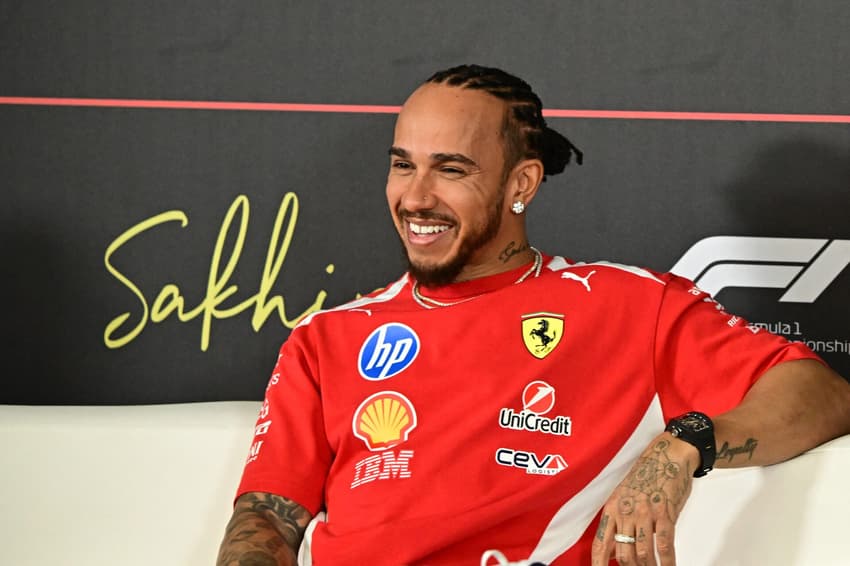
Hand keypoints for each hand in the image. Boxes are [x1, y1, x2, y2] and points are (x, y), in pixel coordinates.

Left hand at [591, 434, 697, 564]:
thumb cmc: (646, 476)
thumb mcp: (623, 496)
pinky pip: (664, 545)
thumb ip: (618, 522)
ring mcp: (645, 514)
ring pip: (642, 554)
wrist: (667, 456)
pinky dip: (666, 562)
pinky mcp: (665, 514)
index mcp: (612, 508)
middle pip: (623, 554)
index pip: (600, 544)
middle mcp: (626, 512)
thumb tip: (614, 550)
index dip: (598, 564)